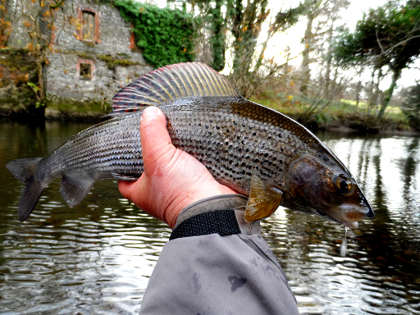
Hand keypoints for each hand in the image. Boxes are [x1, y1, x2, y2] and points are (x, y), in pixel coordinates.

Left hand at [118, 106, 236, 227]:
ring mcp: (180, 188)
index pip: (124, 178)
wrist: (215, 207)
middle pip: (150, 167)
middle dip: (154, 151)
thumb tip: (150, 114)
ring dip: (177, 152)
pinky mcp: (198, 183)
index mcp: (142, 192)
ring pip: (173, 165)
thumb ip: (152, 134)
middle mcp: (159, 192)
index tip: (126, 147)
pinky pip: (193, 165)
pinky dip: (194, 156)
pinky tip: (196, 144)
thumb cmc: (182, 194)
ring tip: (176, 134)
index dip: (123, 163)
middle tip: (155, 133)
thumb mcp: (159, 158)